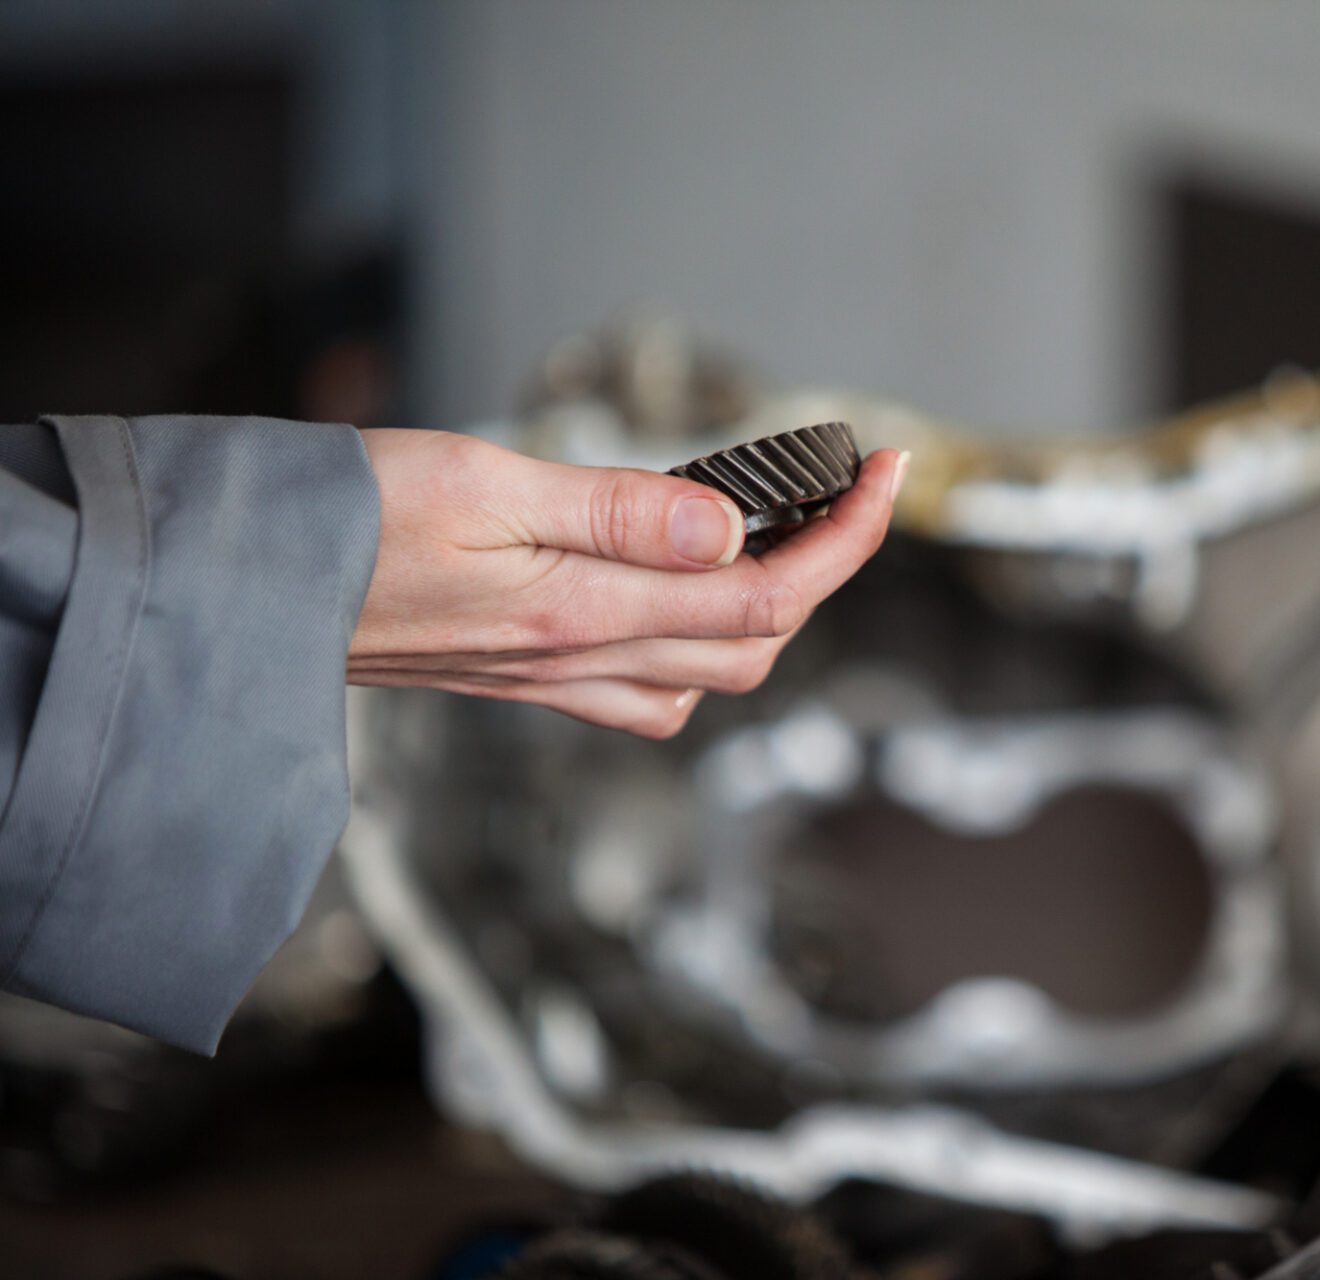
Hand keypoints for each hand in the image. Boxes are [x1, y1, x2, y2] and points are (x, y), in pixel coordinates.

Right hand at [348, 429, 906, 735]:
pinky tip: (688, 593)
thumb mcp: (487, 486)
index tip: (881, 473)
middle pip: (755, 642)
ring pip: (710, 674)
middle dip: (824, 566)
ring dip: (770, 609)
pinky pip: (648, 692)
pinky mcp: (528, 677)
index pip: (763, 593)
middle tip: (842, 489)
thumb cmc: (346, 523)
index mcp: (581, 612)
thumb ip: (618, 513)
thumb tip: (731, 534)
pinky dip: (699, 647)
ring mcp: (556, 679)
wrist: (248, 587)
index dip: (846, 537)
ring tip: (786, 529)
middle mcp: (580, 661)